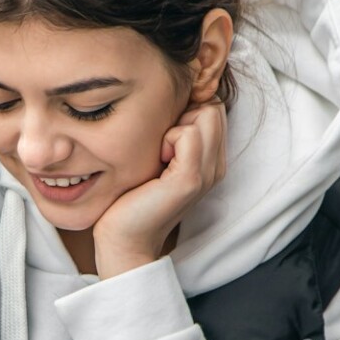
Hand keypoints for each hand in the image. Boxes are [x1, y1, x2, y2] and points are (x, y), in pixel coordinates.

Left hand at [89, 94, 228, 277]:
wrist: (124, 238)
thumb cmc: (132, 197)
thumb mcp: (158, 160)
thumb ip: (174, 135)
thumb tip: (174, 101)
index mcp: (211, 161)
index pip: (215, 109)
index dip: (188, 111)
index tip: (165, 137)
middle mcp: (215, 167)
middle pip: (213, 108)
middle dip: (185, 114)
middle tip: (161, 144)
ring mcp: (207, 173)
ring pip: (206, 115)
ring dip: (176, 126)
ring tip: (159, 154)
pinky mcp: (190, 179)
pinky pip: (189, 134)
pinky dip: (169, 139)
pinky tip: (157, 160)